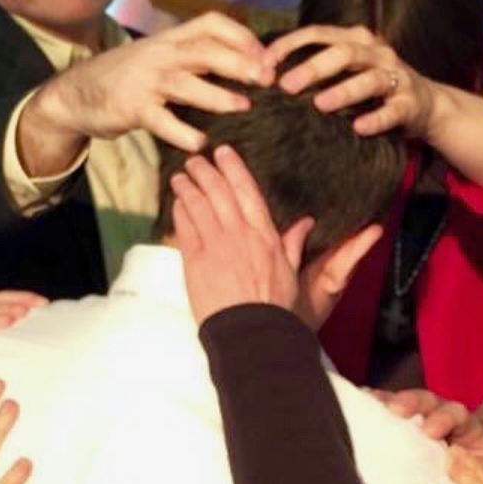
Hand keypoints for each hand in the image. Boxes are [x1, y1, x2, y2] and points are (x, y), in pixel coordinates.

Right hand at [24, 12, 269, 167]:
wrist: (77, 93)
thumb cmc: (129, 77)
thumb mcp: (162, 58)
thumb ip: (196, 58)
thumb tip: (245, 63)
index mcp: (171, 38)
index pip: (212, 23)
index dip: (242, 35)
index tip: (267, 54)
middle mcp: (160, 54)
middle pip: (204, 50)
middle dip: (239, 62)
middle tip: (267, 77)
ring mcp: (145, 81)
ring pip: (186, 84)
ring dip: (218, 95)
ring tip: (244, 106)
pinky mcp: (132, 108)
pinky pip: (161, 121)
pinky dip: (182, 133)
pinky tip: (200, 143)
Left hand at [172, 145, 313, 324]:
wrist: (250, 331)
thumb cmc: (273, 307)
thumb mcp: (291, 272)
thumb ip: (293, 243)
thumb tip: (306, 223)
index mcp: (265, 235)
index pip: (247, 190)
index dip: (233, 168)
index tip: (224, 152)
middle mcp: (240, 233)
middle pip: (219, 191)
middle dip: (205, 170)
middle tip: (195, 159)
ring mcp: (216, 245)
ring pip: (199, 204)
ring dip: (188, 186)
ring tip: (180, 176)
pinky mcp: (195, 261)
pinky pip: (185, 227)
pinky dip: (180, 210)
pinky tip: (176, 203)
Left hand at [264, 25, 436, 138]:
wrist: (427, 105)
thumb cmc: (375, 89)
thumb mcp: (349, 70)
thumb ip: (318, 69)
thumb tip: (268, 74)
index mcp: (357, 40)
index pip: (319, 34)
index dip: (291, 44)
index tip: (265, 62)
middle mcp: (378, 53)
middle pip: (343, 53)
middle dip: (313, 68)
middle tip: (286, 86)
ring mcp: (397, 77)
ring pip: (369, 80)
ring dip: (344, 91)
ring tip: (320, 105)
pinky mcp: (410, 104)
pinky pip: (393, 112)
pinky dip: (376, 119)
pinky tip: (360, 128)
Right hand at [374, 389, 482, 480]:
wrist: (479, 459)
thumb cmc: (482, 469)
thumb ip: (480, 479)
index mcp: (466, 426)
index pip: (456, 415)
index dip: (444, 419)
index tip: (430, 430)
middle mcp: (443, 414)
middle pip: (429, 401)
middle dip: (412, 403)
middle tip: (395, 408)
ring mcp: (424, 415)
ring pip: (408, 402)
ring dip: (388, 401)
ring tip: (368, 401)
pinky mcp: (407, 422)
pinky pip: (391, 408)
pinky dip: (377, 404)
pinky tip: (361, 400)